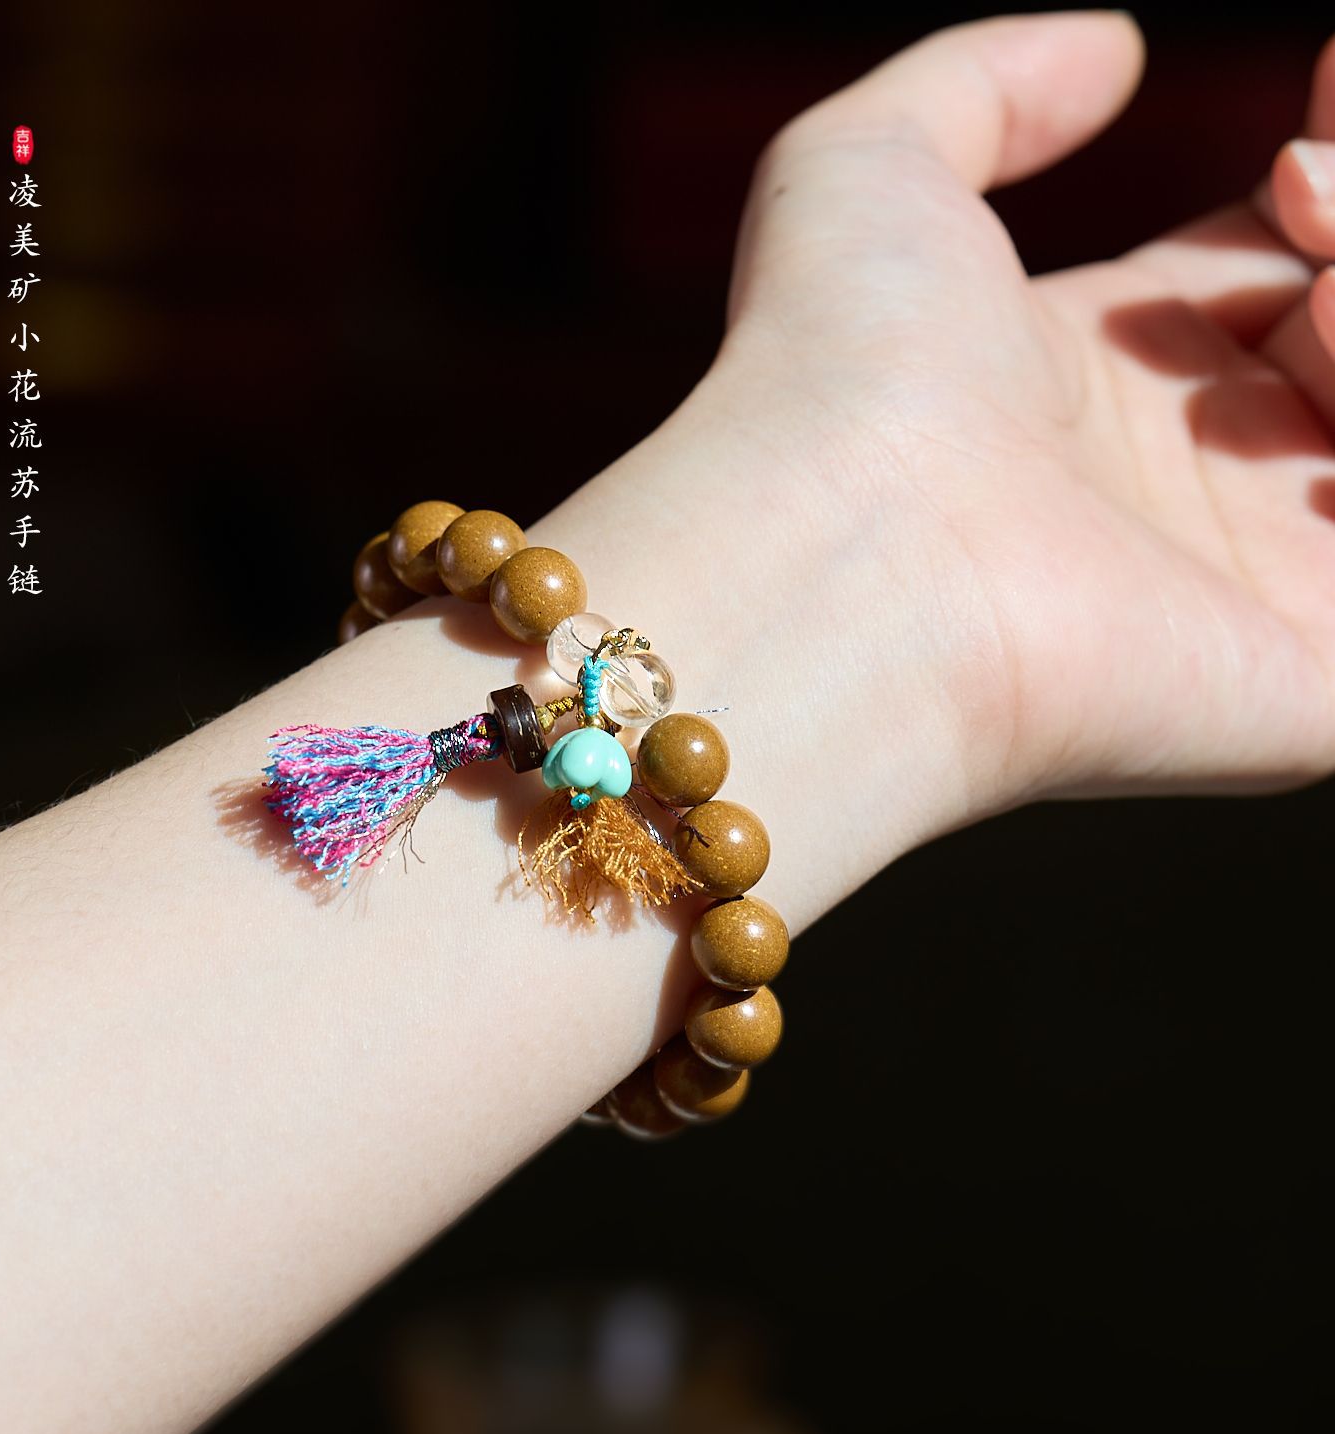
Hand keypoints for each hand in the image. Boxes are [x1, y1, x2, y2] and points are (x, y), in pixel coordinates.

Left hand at [564, 10, 1334, 823]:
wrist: (843, 557)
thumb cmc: (835, 372)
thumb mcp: (868, 167)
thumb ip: (982, 82)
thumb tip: (1108, 48)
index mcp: (1105, 374)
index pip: (1275, 260)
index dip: (1327, 169)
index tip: (1324, 77)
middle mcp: (1187, 478)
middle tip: (1296, 194)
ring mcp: (1257, 585)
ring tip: (1316, 290)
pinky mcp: (1314, 685)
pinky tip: (1332, 338)